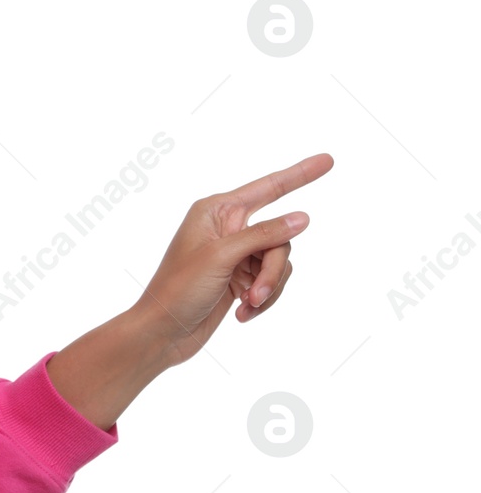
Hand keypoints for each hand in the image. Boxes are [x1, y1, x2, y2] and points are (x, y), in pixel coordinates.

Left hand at [133, 152, 333, 367]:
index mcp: (216, 211)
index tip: (329, 159)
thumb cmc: (178, 289)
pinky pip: (271, 282)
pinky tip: (242, 315)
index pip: (268, 188)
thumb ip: (263, 235)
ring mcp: (236, 254)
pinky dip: (262, 300)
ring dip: (269, 288)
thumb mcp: (221, 258)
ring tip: (247, 305)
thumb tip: (302, 218)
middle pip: (280, 237)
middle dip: (274, 269)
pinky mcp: (241, 278)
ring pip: (279, 263)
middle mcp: (228, 228)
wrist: (162, 333)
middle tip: (256, 293)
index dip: (300, 174)